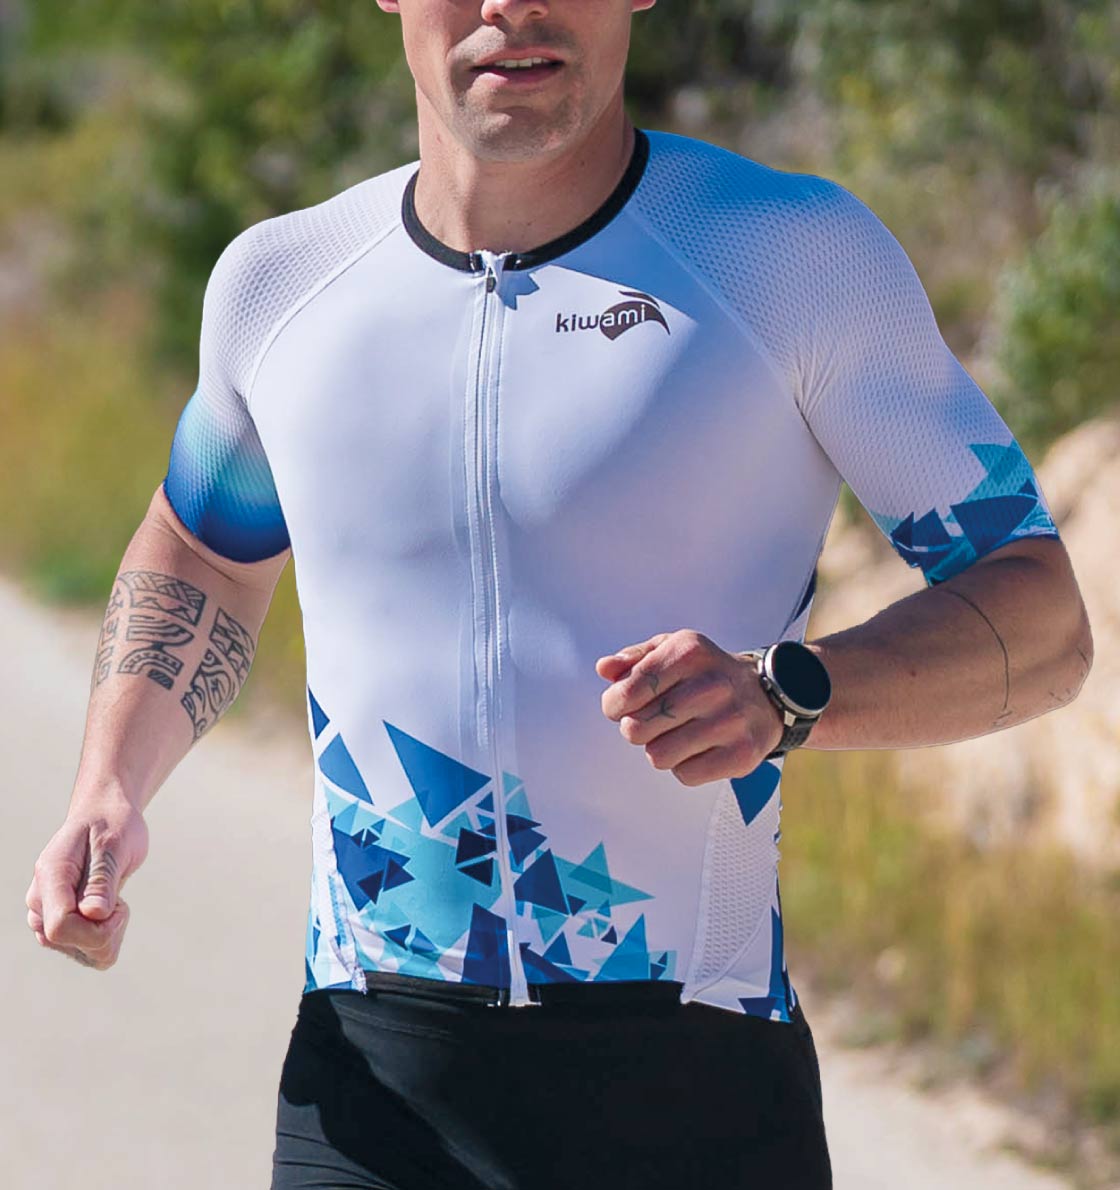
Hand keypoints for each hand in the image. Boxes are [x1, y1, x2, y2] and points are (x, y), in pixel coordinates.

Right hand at [25, 791, 148, 969]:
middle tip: (118, 898)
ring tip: (112, 902)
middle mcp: (40, 902)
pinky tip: (109, 913)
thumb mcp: (114, 844)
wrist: (105, 819)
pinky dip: (107, 938)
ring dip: (109, 934)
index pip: (61, 926)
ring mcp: (47, 918)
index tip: (120, 905)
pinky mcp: (60, 929)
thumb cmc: (112, 826)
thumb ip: (103, 879)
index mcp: (51, 877)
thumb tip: (94, 914)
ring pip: (85, 955)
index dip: (98, 927)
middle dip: (108, 929)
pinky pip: (90, 954)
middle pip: (71, 943)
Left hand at [596, 630, 783, 786]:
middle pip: (636, 729)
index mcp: (688, 653)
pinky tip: (700, 747)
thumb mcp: (672, 650)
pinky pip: (685, 774)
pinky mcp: (741, 753)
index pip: (627, 692)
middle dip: (638, 728)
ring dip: (661, 749)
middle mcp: (711, 685)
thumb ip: (632, 659)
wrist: (767, 694)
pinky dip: (685, 766)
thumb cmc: (708, 673)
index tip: (623, 706)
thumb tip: (605, 669)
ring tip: (680, 732)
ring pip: (657, 756)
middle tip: (657, 720)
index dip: (614, 706)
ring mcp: (728, 721)